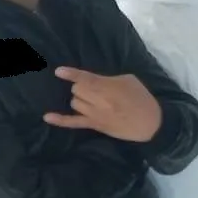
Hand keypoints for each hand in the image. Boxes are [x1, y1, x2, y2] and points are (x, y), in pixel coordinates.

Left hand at [43, 67, 162, 142]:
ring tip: (93, 100)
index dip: (71, 74)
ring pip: (75, 102)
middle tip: (95, 89)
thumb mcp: (130, 81)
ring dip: (80, 99)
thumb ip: (110, 79)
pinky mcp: (94, 125)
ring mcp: (94, 113)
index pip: (85, 78)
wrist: (151, 123)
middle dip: (82, 87)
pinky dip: (60, 120)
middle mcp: (98, 99)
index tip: (58, 71)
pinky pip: (73, 122)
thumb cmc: (142, 98)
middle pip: (77, 89)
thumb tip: (95, 81)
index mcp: (108, 86)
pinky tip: (47, 117)